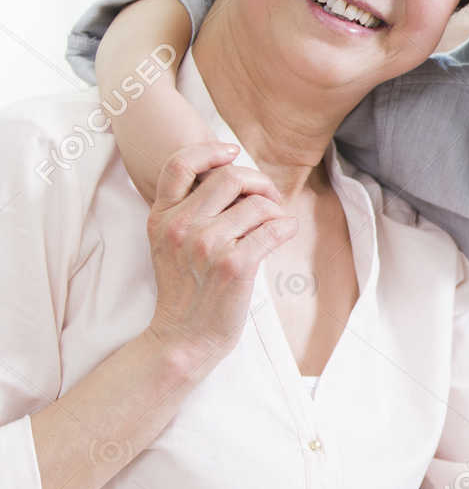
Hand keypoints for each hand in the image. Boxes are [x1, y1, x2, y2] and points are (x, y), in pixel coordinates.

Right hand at [145, 141, 296, 370]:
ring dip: (275, 210)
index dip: (210, 150)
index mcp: (162, 217)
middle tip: (268, 197)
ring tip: (275, 224)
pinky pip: (273, 229)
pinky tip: (285, 233)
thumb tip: (232, 179)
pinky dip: (286, 227)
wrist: (182, 338)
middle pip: (230, 177)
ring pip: (257, 204)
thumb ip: (187, 212)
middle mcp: (181, 226)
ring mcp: (207, 244)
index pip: (180, 164)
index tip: (231, 152)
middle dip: (258, 182)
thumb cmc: (184, 292)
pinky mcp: (234, 265)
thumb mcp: (167, 245)